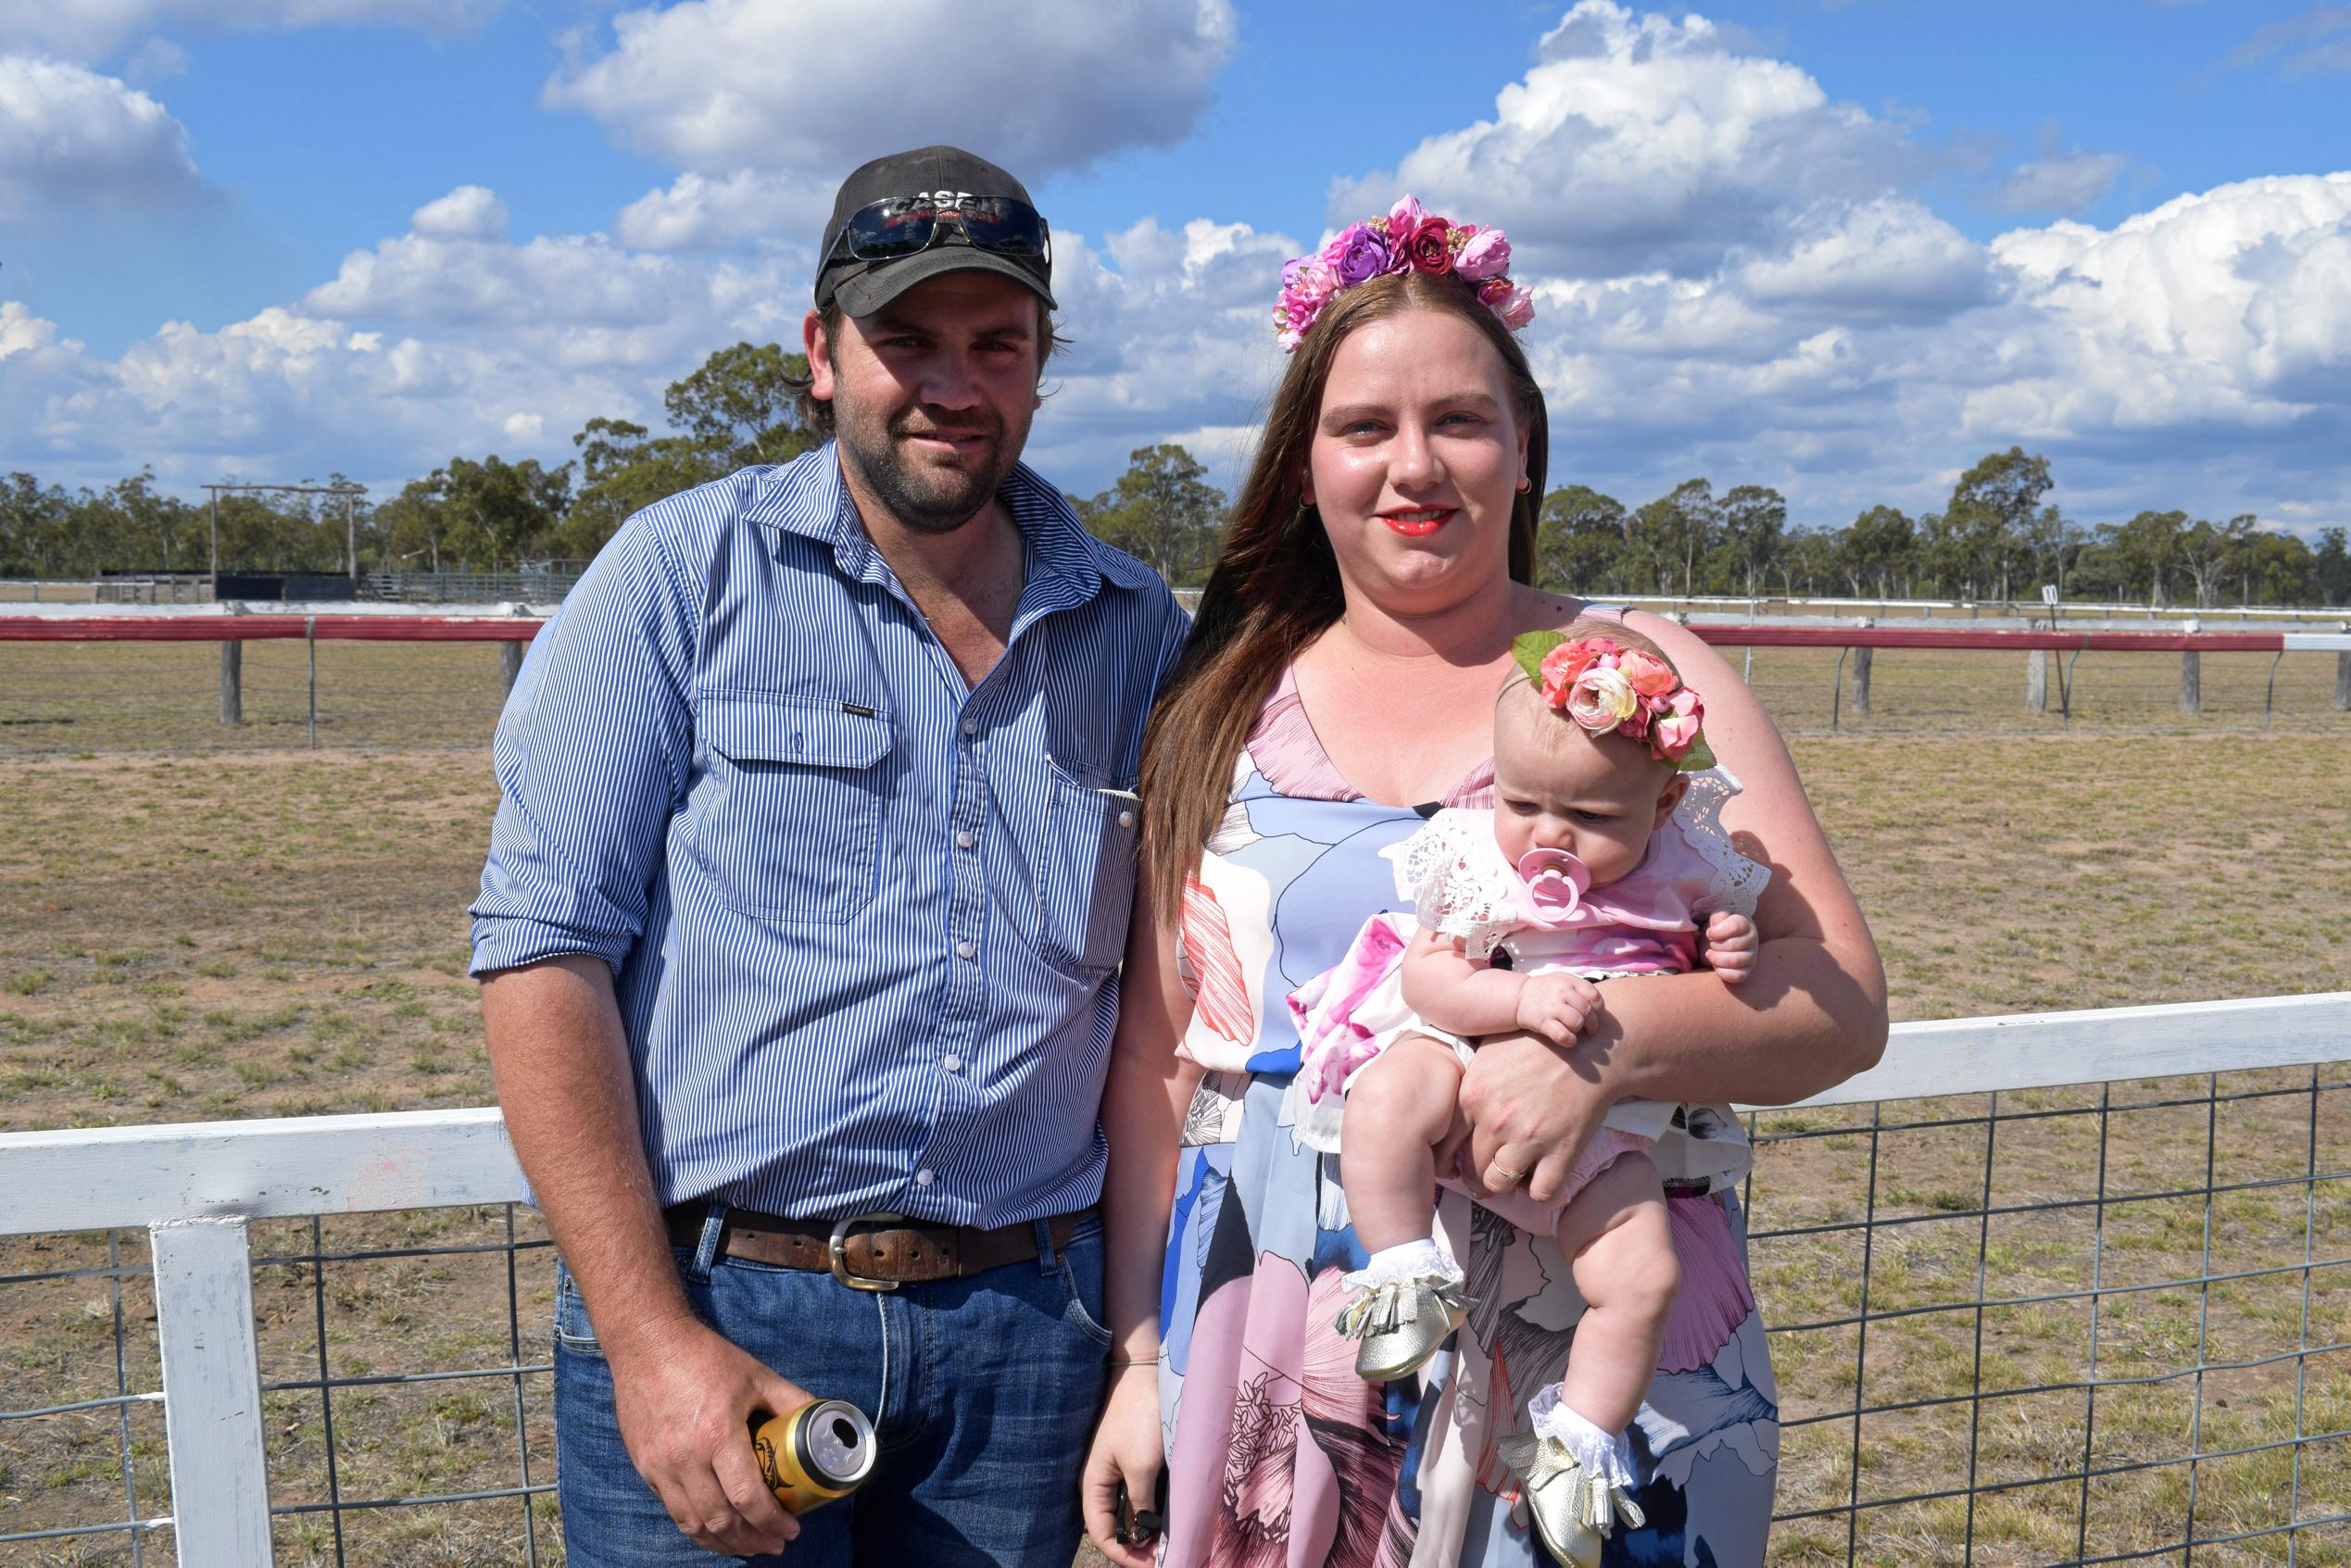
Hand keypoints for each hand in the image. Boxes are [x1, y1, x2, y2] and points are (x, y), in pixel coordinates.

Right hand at [605, 1314, 810, 1556]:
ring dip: (724, 1543)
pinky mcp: (644, 1467)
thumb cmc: (705, 1358)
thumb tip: (826, 1419)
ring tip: (749, 1546)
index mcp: (718, 1434)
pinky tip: (715, 1529)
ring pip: (693, 1524)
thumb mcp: (757, 1375)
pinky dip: (697, 1527)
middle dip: (752, 1540)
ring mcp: (660, 1466)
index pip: (748, 1497)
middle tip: (775, 1544)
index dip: (772, 1521)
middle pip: (721, 1520)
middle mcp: (686, 1458)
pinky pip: (673, 1510)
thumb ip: (792, 1401)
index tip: (791, 1530)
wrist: (647, 1344)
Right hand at [1083, 1363, 1164, 1567]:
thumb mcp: (1141, 1466)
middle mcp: (1102, 1482)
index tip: (1150, 1565)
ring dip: (1144, 1530)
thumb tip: (1144, 1533)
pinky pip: (1138, 1495)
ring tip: (1166, 1543)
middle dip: (1135, 1547)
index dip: (1123, 1555)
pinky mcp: (1133, 1461)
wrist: (1144, 1374)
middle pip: (1113, 1527)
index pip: (1101, 1534)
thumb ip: (1141, 1503)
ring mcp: (1117, 1471)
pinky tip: (1166, 1518)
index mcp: (1094, 1484)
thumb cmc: (1138, 1418)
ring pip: (1127, 1513)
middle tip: (1161, 1557)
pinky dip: (1150, 1511)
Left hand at [1456, 1029, 1615, 1205]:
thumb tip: (1441, 1097)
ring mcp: (1528, 1138)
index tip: (1457, 1161)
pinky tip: (1541, 1175)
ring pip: (1498, 1184)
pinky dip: (1540, 1190)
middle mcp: (1495, 1120)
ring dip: (1504, 1183)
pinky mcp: (1561, 1151)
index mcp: (1473, 1095)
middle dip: (1476, 1174)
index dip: (1449, 1157)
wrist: (1590, 1048)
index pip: (1444, 1143)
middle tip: (1486, 1172)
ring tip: (1512, 1173)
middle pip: (1470, 1167)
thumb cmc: (1537, 1043)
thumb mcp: (1489, 1049)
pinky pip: (1541, 1192)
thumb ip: (1465, 1078)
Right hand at [1512, 971, 1602, 1045]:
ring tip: (1577, 1032)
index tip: (1596, 1014)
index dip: (1599, 1008)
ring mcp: (1552, 1008)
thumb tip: (1600, 1007)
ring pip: (1577, 1022)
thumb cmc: (1547, 991)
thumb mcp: (1563, 980)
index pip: (1594, 995)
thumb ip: (1581, 988)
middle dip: (1592, 1023)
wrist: (1519, 997)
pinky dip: (1570, 1040)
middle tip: (1590, 1029)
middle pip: (1587, 1011)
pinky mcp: (1543, 1023)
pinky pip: (1563, 1035)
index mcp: (1569, 981)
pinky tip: (1570, 1040)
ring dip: (1580, 1030)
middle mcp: (1561, 993)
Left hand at [1703, 911, 1758, 983]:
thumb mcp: (1715, 919)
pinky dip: (1723, 972)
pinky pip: (1738, 976)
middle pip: (1733, 945)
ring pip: (1735, 961)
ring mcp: (1752, 956)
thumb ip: (1717, 916)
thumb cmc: (1717, 929)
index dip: (1718, 931)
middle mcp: (1752, 939)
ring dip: (1717, 959)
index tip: (1709, 933)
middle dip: (1715, 945)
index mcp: (1745, 923)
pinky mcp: (1748, 971)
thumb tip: (1717, 920)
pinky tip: (1716, 966)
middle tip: (1710, 944)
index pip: (1735, 926)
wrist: (1720, 943)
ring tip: (1710, 954)